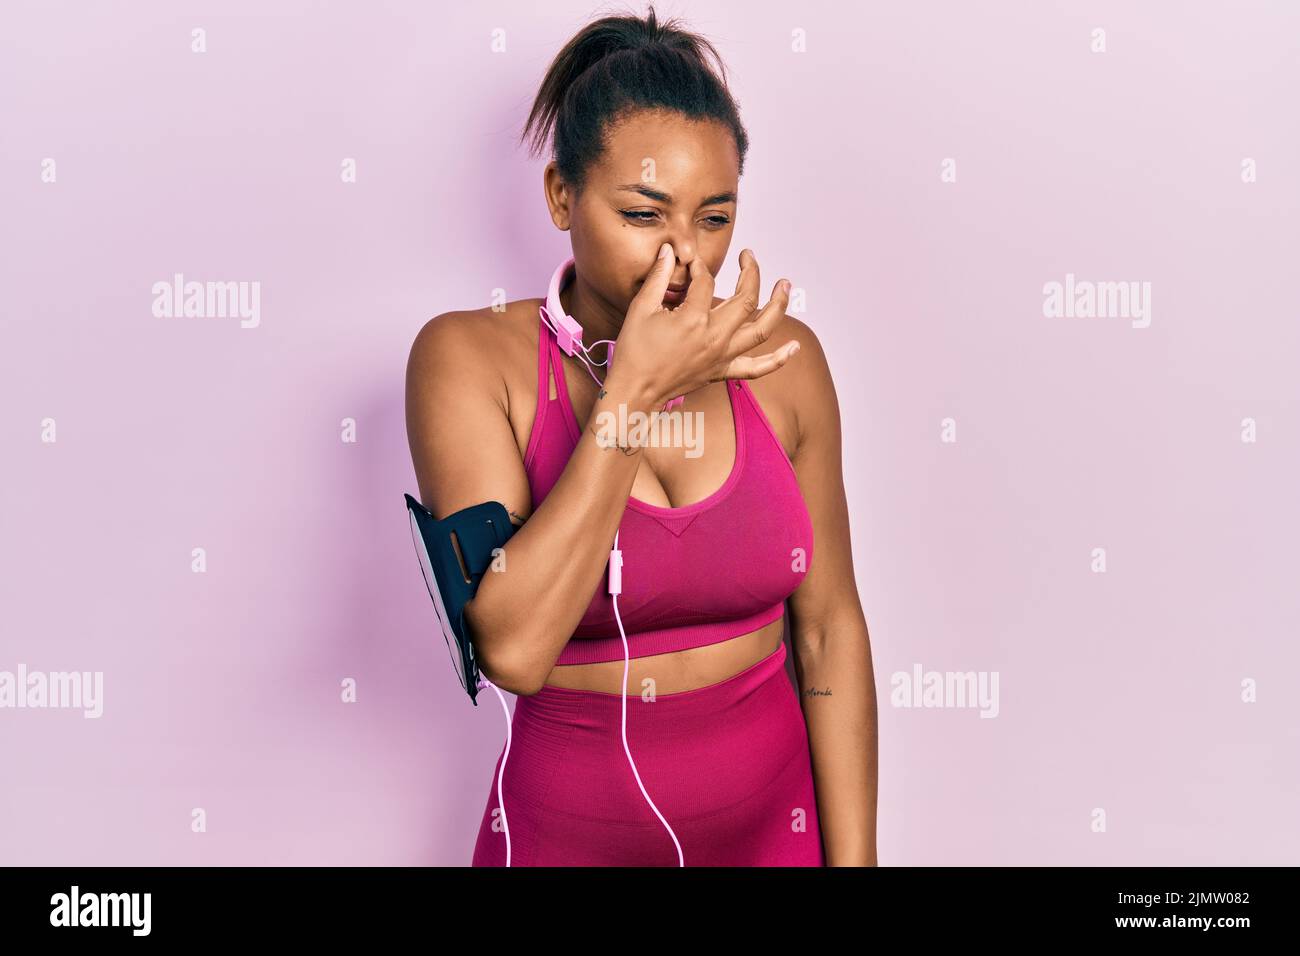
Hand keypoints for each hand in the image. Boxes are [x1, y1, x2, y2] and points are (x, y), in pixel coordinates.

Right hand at [610, 245, 798, 409]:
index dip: (699, 267)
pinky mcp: (722, 370)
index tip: (691, 262)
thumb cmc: (634, 353)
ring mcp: (722, 356)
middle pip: (746, 299)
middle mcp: (714, 337)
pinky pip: (757, 368)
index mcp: (693, 319)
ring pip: (762, 329)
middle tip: (748, 256)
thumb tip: (669, 251)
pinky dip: (778, 359)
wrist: (634, 391)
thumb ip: (658, 277)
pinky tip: (794, 348)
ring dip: (778, 305)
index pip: (706, 281)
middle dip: (751, 272)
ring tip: (785, 286)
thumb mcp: (641, 308)